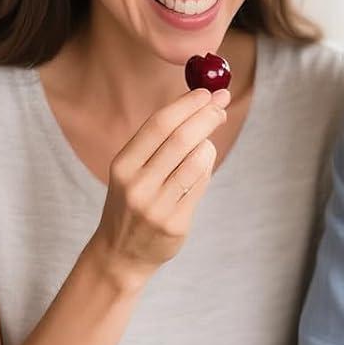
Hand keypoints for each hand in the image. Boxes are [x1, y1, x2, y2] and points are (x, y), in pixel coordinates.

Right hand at [89, 88, 230, 287]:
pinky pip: (201, 185)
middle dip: (206, 116)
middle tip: (222, 103)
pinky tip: (204, 163)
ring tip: (208, 140)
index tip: (207, 91)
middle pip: (181, 139)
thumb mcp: (131, 171)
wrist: (121, 253)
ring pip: (197, 161)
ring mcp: (157, 206)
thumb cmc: (132, 202)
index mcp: (122, 165)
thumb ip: (158, 143)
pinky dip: (207, 167)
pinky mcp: (176, 224)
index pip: (158, 124)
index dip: (186, 104)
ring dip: (209, 143)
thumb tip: (200, 103)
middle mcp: (137, 185)